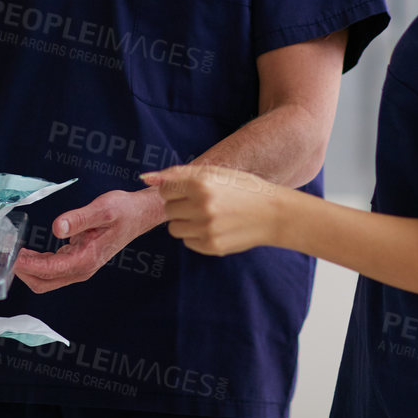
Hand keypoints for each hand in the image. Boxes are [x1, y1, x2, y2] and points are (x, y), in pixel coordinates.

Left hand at [12, 189, 164, 293]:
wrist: (138, 215)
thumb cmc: (123, 211)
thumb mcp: (102, 209)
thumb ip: (79, 219)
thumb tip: (57, 227)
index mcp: (86, 259)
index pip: (50, 270)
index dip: (28, 266)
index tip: (11, 257)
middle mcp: (81, 269)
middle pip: (44, 282)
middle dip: (23, 272)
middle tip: (5, 255)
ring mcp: (79, 267)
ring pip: (46, 278)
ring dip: (27, 269)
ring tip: (11, 252)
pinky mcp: (77, 261)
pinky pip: (52, 270)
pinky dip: (36, 264)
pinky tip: (27, 252)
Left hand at [143, 164, 286, 256]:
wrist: (273, 214)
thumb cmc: (243, 188)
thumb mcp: (215, 172)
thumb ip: (178, 174)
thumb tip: (144, 178)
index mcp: (202, 182)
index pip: (165, 189)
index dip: (176, 189)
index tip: (189, 190)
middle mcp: (202, 205)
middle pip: (168, 209)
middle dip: (180, 206)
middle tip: (202, 203)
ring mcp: (206, 228)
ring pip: (174, 228)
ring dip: (185, 222)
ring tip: (207, 216)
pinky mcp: (211, 246)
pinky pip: (187, 241)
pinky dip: (196, 235)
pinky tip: (215, 228)